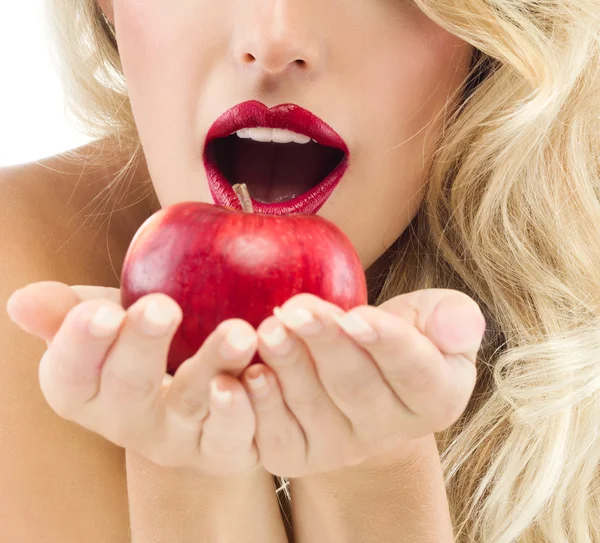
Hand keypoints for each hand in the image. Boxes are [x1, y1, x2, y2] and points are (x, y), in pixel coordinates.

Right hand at [6, 281, 259, 476]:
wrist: (198, 385)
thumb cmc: (146, 343)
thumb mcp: (109, 320)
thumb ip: (69, 313)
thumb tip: (23, 302)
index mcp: (88, 391)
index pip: (70, 375)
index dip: (80, 345)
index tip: (101, 310)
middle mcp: (128, 422)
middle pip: (127, 389)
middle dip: (142, 347)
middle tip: (162, 307)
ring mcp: (177, 440)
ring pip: (191, 405)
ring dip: (212, 367)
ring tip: (237, 332)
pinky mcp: (224, 450)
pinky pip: (234, 435)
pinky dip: (246, 407)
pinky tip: (260, 374)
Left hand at [238, 289, 484, 477]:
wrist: (360, 378)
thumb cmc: (397, 337)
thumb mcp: (434, 319)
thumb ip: (452, 317)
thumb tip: (458, 328)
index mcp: (435, 397)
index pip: (415, 371)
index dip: (386, 344)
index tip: (356, 317)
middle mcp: (390, 432)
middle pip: (356, 388)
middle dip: (325, 345)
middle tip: (295, 310)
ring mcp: (343, 449)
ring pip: (313, 409)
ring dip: (288, 367)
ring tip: (270, 330)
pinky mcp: (300, 457)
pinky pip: (278, 437)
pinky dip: (262, 406)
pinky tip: (251, 374)